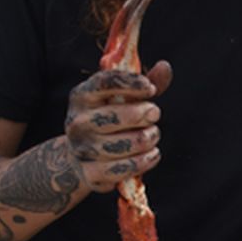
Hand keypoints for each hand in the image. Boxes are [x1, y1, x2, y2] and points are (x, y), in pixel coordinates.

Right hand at [64, 60, 172, 192]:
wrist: (79, 159)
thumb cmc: (110, 120)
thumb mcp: (125, 98)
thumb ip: (146, 82)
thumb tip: (164, 67)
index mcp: (82, 96)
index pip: (104, 82)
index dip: (131, 83)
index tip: (151, 88)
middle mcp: (77, 122)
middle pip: (117, 115)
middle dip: (144, 114)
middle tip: (154, 114)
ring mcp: (82, 149)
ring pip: (126, 143)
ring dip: (148, 139)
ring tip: (152, 135)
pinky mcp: (91, 173)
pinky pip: (126, 168)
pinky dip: (145, 161)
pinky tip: (151, 154)